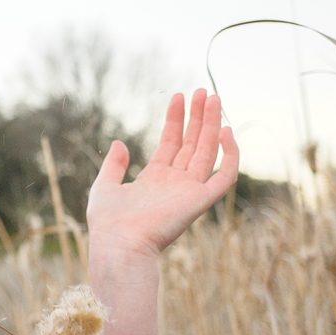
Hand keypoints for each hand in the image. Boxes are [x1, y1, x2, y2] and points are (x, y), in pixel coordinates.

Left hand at [86, 89, 239, 261]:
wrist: (119, 243)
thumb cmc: (108, 221)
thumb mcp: (105, 186)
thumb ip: (114, 165)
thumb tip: (119, 143)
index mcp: (155, 179)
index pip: (171, 143)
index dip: (176, 120)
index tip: (179, 96)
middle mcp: (175, 183)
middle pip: (192, 143)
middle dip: (198, 117)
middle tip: (204, 91)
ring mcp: (189, 191)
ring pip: (208, 151)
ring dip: (212, 125)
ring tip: (214, 98)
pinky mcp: (200, 200)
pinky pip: (224, 176)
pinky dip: (230, 155)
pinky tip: (227, 132)